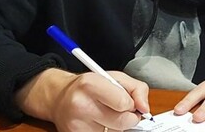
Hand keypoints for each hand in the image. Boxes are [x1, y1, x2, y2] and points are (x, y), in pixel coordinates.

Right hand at [14, 68, 149, 130]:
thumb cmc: (88, 86)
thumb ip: (136, 89)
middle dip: (129, 117)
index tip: (128, 101)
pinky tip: (98, 123)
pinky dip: (106, 131)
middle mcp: (81, 105)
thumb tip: (145, 108)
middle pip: (122, 122)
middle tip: (123, 111)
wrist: (59, 98)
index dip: (131, 103)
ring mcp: (77, 125)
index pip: (124, 103)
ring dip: (116, 125)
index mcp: (91, 84)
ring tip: (105, 114)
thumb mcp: (113, 77)